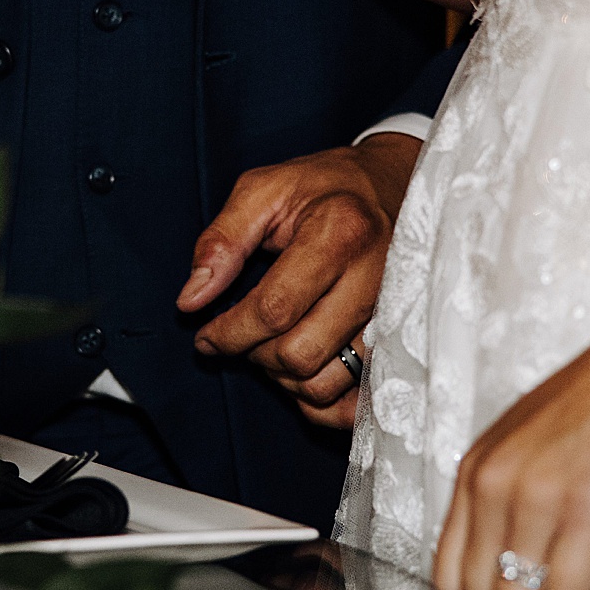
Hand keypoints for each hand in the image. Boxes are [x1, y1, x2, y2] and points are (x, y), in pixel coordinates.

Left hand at [179, 139, 418, 428]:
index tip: (206, 335)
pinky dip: (317, 402)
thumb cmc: (324, 187)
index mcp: (339, 233)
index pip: (274, 309)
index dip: (229, 333)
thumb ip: (222, 242)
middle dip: (255, 356)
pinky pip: (352, 403)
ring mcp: (392, 317)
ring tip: (272, 346)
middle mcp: (374, 279)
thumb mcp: (265, 190)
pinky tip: (299, 374)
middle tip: (243, 335)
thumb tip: (191, 301)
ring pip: (324, 384)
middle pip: (299, 355)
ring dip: (283, 379)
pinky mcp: (398, 342)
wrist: (394, 187)